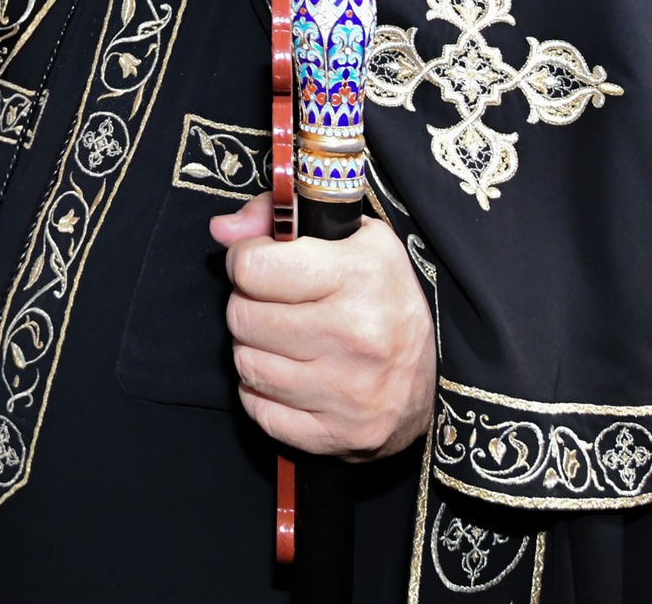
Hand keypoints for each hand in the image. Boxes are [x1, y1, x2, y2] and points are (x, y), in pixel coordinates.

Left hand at [213, 199, 434, 458]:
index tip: (260, 264)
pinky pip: (259, 412)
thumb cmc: (381, 296)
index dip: (245, 260)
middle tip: (273, 305)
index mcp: (360, 276)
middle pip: (242, 317)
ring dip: (253, 349)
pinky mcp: (337, 435)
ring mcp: (346, 392)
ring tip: (280, 340)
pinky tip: (288, 378)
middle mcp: (355, 335)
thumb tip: (221, 231)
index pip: (252, 268)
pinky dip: (262, 395)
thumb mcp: (350, 237)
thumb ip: (278, 216)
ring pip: (246, 364)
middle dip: (247, 306)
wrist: (430, 381)